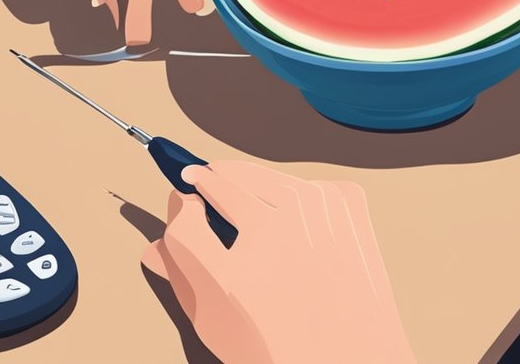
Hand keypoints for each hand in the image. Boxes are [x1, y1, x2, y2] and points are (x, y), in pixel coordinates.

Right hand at [142, 162, 414, 363]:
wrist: (353, 361)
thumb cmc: (284, 346)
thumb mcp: (211, 312)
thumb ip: (181, 257)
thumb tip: (167, 223)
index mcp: (253, 237)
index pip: (191, 194)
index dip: (182, 200)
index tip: (184, 197)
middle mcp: (288, 215)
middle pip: (226, 174)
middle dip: (213, 189)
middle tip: (213, 212)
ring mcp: (323, 204)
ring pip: (264, 174)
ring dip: (251, 191)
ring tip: (257, 232)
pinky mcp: (349, 201)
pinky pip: (303, 185)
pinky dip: (293, 200)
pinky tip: (295, 233)